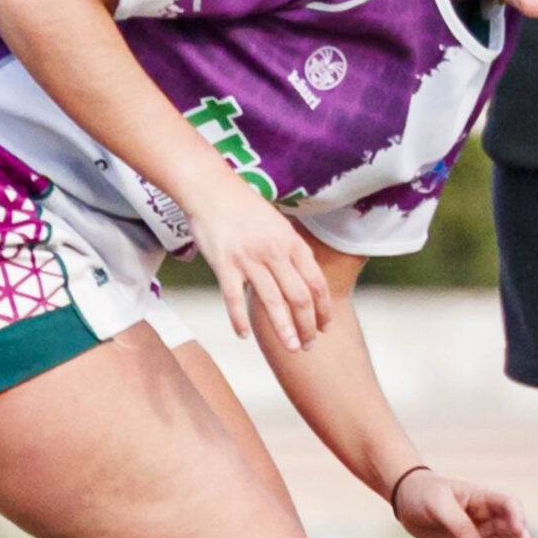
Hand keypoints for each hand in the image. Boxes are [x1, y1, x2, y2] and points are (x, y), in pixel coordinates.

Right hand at [187, 175, 331, 350]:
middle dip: (308, 325)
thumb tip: (306, 278)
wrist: (211, 189)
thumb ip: (292, 251)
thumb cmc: (246, 208)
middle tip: (309, 345)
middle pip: (300, 298)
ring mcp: (249, 259)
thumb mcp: (279, 225)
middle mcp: (275, 252)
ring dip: (284, 330)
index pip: (317, 283)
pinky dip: (239, 320)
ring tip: (291, 348)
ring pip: (273, 302)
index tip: (326, 326)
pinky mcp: (224, 264)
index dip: (324, 309)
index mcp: (292, 243)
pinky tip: (244, 336)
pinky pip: (234, 299)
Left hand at [390, 468, 537, 537]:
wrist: (407, 502)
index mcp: (483, 499)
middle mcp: (487, 517)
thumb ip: (460, 526)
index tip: (518, 529)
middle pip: (512, 530)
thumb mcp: (439, 505)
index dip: (517, 516)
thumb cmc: (424, 494)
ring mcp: (480, 535)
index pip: (509, 505)